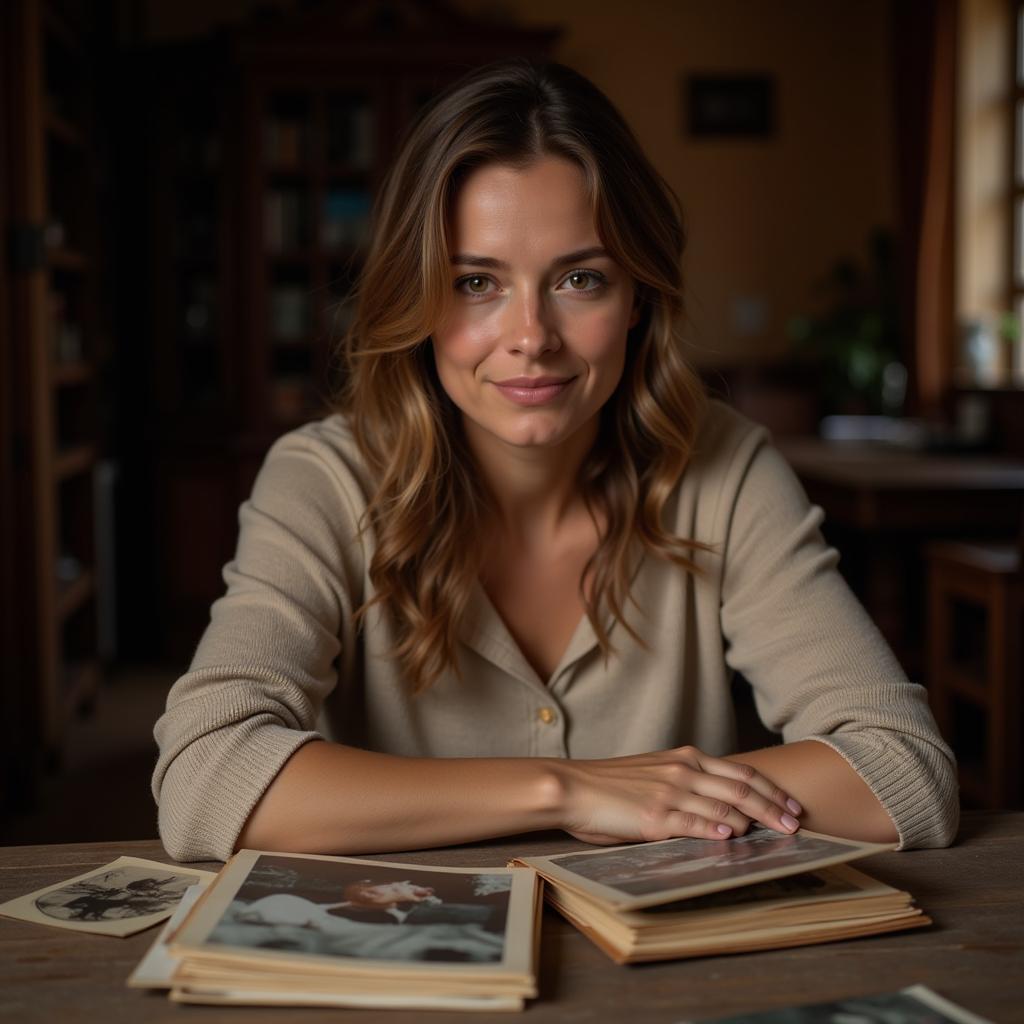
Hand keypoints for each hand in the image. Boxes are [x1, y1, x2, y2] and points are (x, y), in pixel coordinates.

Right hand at [552, 745, 802, 843]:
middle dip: (773, 806)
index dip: (769, 789)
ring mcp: (670, 793)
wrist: (572, 786)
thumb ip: (684, 783)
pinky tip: (733, 839)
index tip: (790, 804)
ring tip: (776, 834)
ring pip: (725, 806)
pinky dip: (717, 831)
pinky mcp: (655, 816)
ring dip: (755, 822)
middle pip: (741, 788)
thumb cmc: (609, 785)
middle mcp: (682, 771)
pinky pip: (694, 824)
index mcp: (684, 758)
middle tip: (795, 823)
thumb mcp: (653, 773)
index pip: (739, 772)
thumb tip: (715, 808)